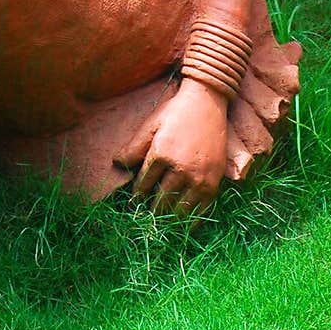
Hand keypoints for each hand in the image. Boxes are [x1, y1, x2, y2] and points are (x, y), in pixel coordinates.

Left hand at [115, 78, 228, 216]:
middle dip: (151, 212)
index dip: (136, 197)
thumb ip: (134, 148)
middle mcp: (180, 169)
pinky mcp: (214, 182)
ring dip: (169, 218)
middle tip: (144, 222)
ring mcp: (198, 177)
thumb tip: (116, 164)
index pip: (143, 185)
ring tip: (161, 225)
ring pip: (180, 209)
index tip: (132, 206)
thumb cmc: (175, 113)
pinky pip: (201, 209)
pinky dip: (192, 220)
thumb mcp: (150, 125)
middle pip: (161, 201)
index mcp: (161, 154)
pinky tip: (184, 225)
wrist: (207, 104)